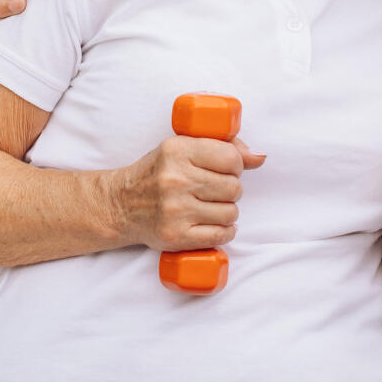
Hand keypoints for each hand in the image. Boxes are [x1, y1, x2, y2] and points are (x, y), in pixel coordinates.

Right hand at [111, 134, 265, 252]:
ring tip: (211, 207)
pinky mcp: (176, 236)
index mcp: (177, 150)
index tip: (225, 170)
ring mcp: (175, 210)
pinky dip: (224, 232)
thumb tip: (260, 157)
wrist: (121, 205)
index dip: (235, 166)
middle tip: (216, 191)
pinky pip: (220, 235)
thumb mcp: (182, 148)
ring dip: (227, 212)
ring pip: (230, 213)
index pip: (231, 158)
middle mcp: (175, 179)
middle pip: (234, 187)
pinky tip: (214, 224)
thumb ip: (223, 146)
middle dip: (231, 190)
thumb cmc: (157, 173)